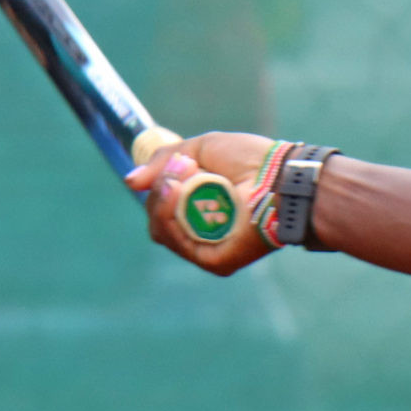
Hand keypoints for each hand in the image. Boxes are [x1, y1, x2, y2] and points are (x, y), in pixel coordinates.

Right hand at [124, 130, 274, 274]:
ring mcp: (207, 248)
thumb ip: (163, 162)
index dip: (160, 186)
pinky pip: (177, 244)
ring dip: (163, 200)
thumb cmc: (251, 160)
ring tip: (183, 176)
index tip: (177, 162)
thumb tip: (130, 182)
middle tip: (181, 167)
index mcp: (200, 208)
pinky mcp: (215, 261)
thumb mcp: (200, 149)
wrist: (281, 175)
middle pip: (157, 221)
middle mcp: (202, 231)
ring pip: (161, 232)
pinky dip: (170, 218)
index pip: (162, 207)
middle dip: (160, 191)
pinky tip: (179, 194)